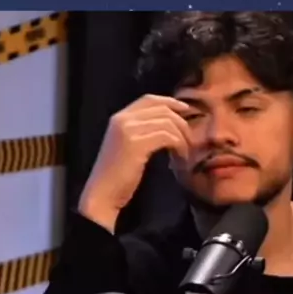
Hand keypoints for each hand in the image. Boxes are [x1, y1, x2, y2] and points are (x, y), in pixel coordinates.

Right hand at [79, 94, 190, 232]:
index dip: (170, 102)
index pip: (149, 99)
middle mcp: (122, 119)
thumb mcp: (126, 146)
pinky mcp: (136, 144)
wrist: (102, 194)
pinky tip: (179, 158)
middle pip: (162, 109)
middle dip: (181, 122)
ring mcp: (128, 130)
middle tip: (190, 140)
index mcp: (118, 118)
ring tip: (184, 153)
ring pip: (167, 122)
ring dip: (182, 137)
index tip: (186, 111)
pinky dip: (178, 146)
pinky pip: (167, 136)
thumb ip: (141, 131)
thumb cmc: (116, 176)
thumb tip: (169, 123)